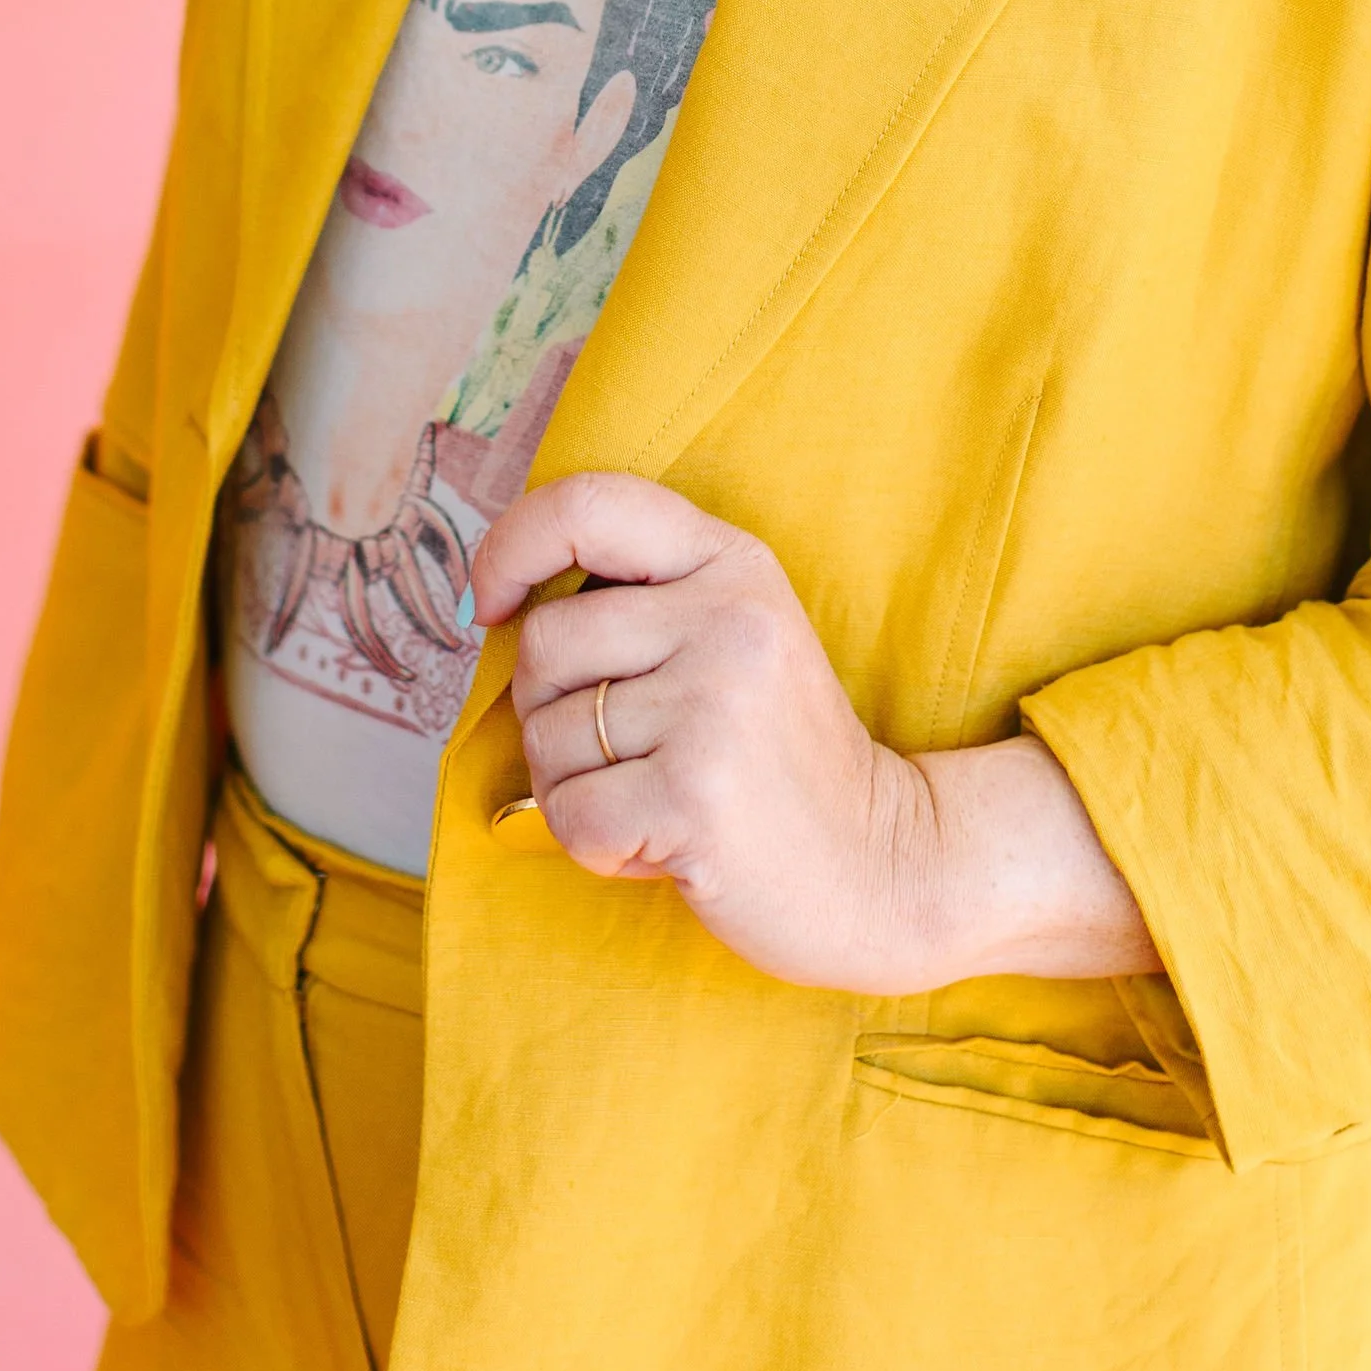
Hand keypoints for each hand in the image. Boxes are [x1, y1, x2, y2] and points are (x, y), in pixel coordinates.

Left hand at [473, 472, 1159, 993]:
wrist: (881, 866)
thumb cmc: (776, 756)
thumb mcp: (734, 636)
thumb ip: (643, 599)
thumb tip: (495, 596)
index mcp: (732, 562)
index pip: (588, 503)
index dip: (512, 544)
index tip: (489, 603)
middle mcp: (726, 617)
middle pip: (544, 642)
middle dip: (552, 711)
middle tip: (624, 753)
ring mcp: (713, 704)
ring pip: (546, 737)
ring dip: (575, 787)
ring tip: (654, 796)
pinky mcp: (694, 794)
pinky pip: (569, 814)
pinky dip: (595, 845)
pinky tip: (660, 843)